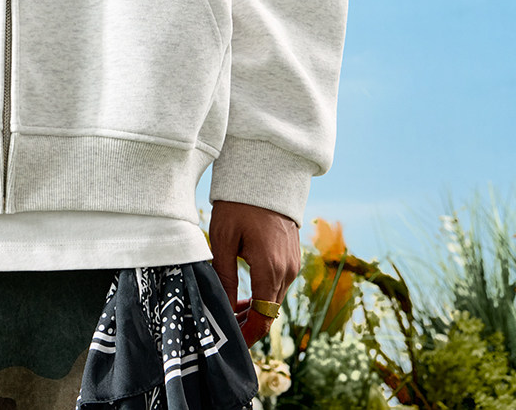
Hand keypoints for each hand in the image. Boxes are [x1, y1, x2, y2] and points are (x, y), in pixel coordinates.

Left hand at [208, 198, 300, 345]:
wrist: (265, 175)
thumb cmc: (239, 204)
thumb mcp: (223, 238)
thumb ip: (224, 276)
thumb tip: (222, 308)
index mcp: (270, 269)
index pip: (264, 318)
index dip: (248, 335)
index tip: (230, 341)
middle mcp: (287, 271)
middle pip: (270, 312)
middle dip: (249, 324)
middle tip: (223, 328)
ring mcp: (293, 264)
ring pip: (275, 299)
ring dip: (256, 309)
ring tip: (231, 312)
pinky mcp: (293, 257)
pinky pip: (279, 284)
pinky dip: (264, 293)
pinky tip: (246, 295)